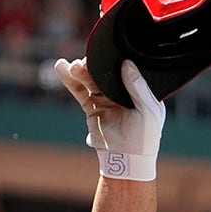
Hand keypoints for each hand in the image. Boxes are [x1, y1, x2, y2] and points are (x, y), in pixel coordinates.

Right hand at [55, 57, 164, 180]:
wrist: (127, 159)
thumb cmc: (145, 136)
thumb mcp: (148, 109)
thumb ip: (137, 86)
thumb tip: (127, 63)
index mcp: (138, 90)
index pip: (126, 69)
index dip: (116, 60)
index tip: (107, 52)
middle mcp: (121, 92)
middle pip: (105, 73)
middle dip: (95, 66)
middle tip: (86, 62)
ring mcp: (106, 99)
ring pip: (91, 80)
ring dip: (81, 72)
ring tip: (74, 67)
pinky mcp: (92, 107)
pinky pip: (79, 91)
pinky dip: (70, 80)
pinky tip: (62, 68)